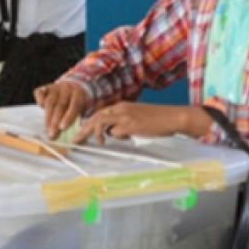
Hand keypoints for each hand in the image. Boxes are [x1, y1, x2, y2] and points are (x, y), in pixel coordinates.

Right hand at [34, 81, 90, 139]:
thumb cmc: (76, 102)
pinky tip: (41, 108)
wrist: (71, 86)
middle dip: (55, 121)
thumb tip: (76, 138)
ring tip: (47, 128)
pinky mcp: (46, 87)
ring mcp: (56, 87)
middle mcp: (67, 88)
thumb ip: (79, 119)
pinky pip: (40, 92)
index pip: (74, 106)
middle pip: (60, 105)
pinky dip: (39, 100)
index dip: (68, 117)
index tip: (62, 128)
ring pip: (50, 101)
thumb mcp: (82, 108)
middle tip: (52, 134)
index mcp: (78, 94)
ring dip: (47, 116)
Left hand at [74, 102, 210, 144]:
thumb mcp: (137, 118)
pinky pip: (115, 131)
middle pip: (95, 116)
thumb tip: (113, 133)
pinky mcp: (131, 124)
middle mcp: (121, 108)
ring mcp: (125, 115)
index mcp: (122, 106)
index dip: (89, 123)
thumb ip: (123, 124)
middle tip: (76, 140)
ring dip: (94, 133)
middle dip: (83, 129)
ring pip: (100, 121)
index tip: (81, 132)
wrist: (173, 117)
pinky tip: (127, 137)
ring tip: (98, 143)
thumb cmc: (158, 120)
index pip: (100, 113)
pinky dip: (116, 137)